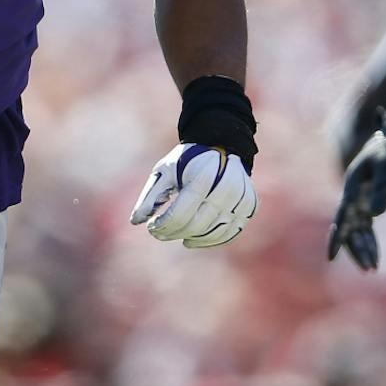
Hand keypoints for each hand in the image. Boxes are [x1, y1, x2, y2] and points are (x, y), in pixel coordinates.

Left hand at [131, 144, 255, 248]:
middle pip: (195, 225)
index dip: (162, 226)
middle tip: (160, 233)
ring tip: (178, 235)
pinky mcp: (249, 206)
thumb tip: (136, 222)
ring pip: (213, 232)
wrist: (222, 145)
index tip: (151, 227)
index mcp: (203, 176)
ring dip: (191, 238)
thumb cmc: (187, 159)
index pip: (180, 215)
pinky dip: (211, 240)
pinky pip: (230, 233)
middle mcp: (226, 188)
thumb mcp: (165, 171)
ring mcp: (241, 198)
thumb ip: (150, 196)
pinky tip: (194, 238)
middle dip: (173, 233)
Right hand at [325, 129, 385, 270]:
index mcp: (353, 186)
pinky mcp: (370, 200)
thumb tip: (375, 214)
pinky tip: (376, 256)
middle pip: (348, 228)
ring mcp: (361, 198)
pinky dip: (370, 240)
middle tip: (369, 269)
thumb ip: (384, 189)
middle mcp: (354, 194)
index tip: (330, 257)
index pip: (342, 218)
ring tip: (373, 268)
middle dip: (356, 249)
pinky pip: (366, 226)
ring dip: (363, 248)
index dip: (336, 238)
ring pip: (356, 229)